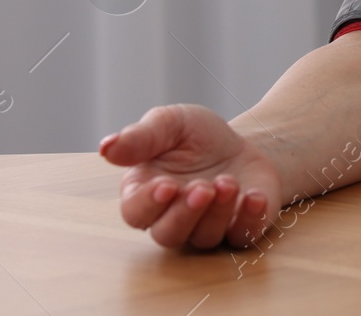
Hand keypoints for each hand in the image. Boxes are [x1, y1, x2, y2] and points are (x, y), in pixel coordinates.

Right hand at [100, 103, 284, 248]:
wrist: (243, 142)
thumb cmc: (197, 137)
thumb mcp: (170, 124)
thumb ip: (140, 137)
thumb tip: (106, 148)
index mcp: (146, 193)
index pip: (136, 212)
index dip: (148, 203)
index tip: (167, 185)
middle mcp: (173, 217)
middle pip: (167, 234)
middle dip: (185, 213)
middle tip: (203, 187)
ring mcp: (207, 226)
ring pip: (204, 237)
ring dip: (218, 212)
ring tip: (228, 182)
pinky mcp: (240, 228)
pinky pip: (242, 236)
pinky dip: (250, 221)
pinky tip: (254, 198)